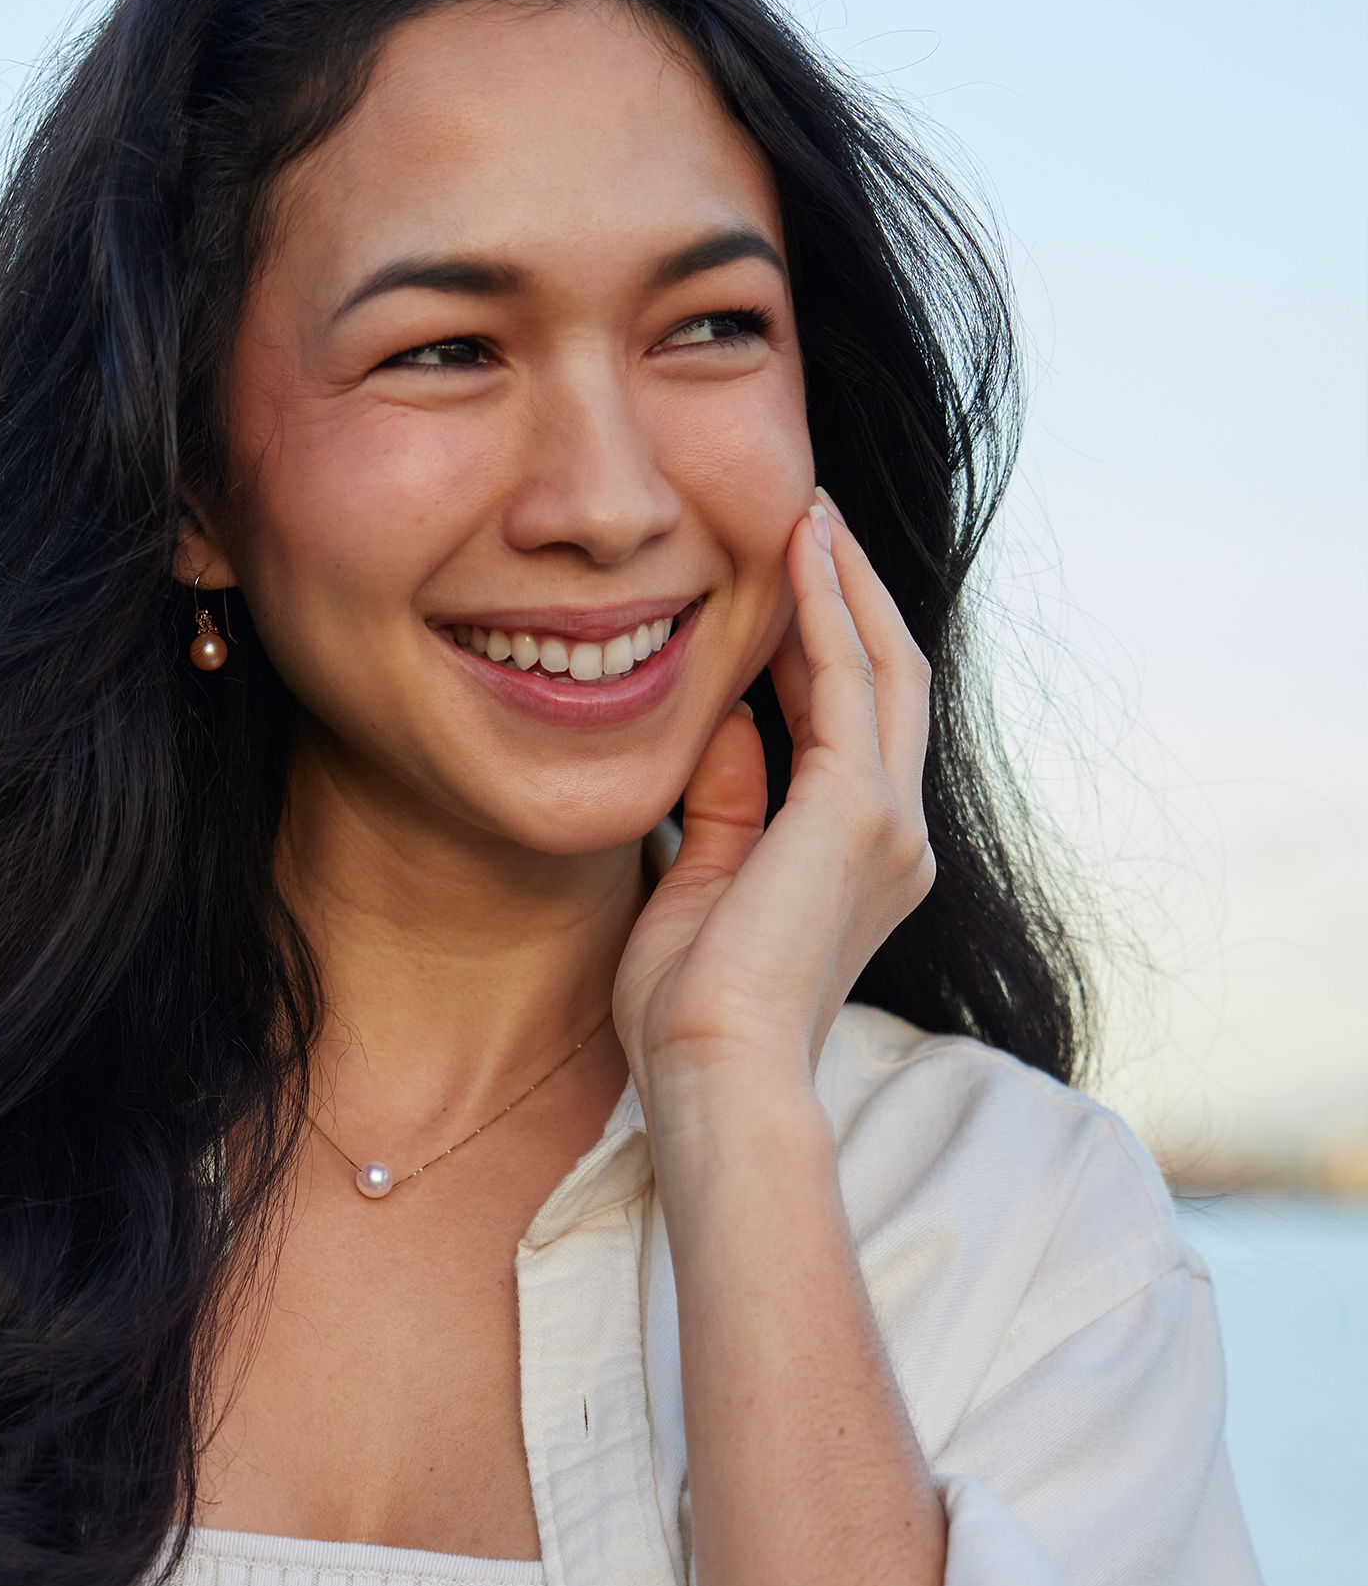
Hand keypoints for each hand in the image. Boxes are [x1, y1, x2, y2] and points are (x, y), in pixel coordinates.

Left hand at [613, 490, 934, 1096]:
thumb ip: (724, 805)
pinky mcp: (859, 812)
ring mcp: (888, 823)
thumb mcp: (701, 885)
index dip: (827, 644)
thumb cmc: (692, 1009)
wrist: (713, 1071)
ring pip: (882, 667)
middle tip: (810, 519)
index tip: (785, 580)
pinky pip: (848, 684)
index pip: (853, 724)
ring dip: (844, 585)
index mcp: (860, 858)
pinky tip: (798, 557)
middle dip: (850, 595)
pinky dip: (825, 613)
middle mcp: (895, 835)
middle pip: (886, 681)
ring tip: (810, 514)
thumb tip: (725, 727)